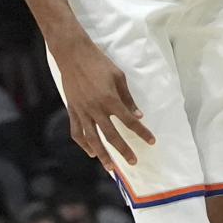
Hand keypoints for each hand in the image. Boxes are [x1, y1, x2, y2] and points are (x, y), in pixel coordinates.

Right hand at [55, 37, 154, 172]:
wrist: (73, 54)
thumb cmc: (99, 62)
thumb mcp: (118, 76)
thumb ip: (127, 98)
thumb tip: (137, 115)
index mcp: (110, 99)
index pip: (129, 121)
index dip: (141, 132)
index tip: (151, 141)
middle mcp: (96, 109)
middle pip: (111, 135)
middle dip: (123, 151)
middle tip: (133, 162)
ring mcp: (82, 111)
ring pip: (93, 139)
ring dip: (102, 155)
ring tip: (110, 168)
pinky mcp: (72, 110)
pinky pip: (77, 131)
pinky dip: (84, 144)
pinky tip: (91, 152)